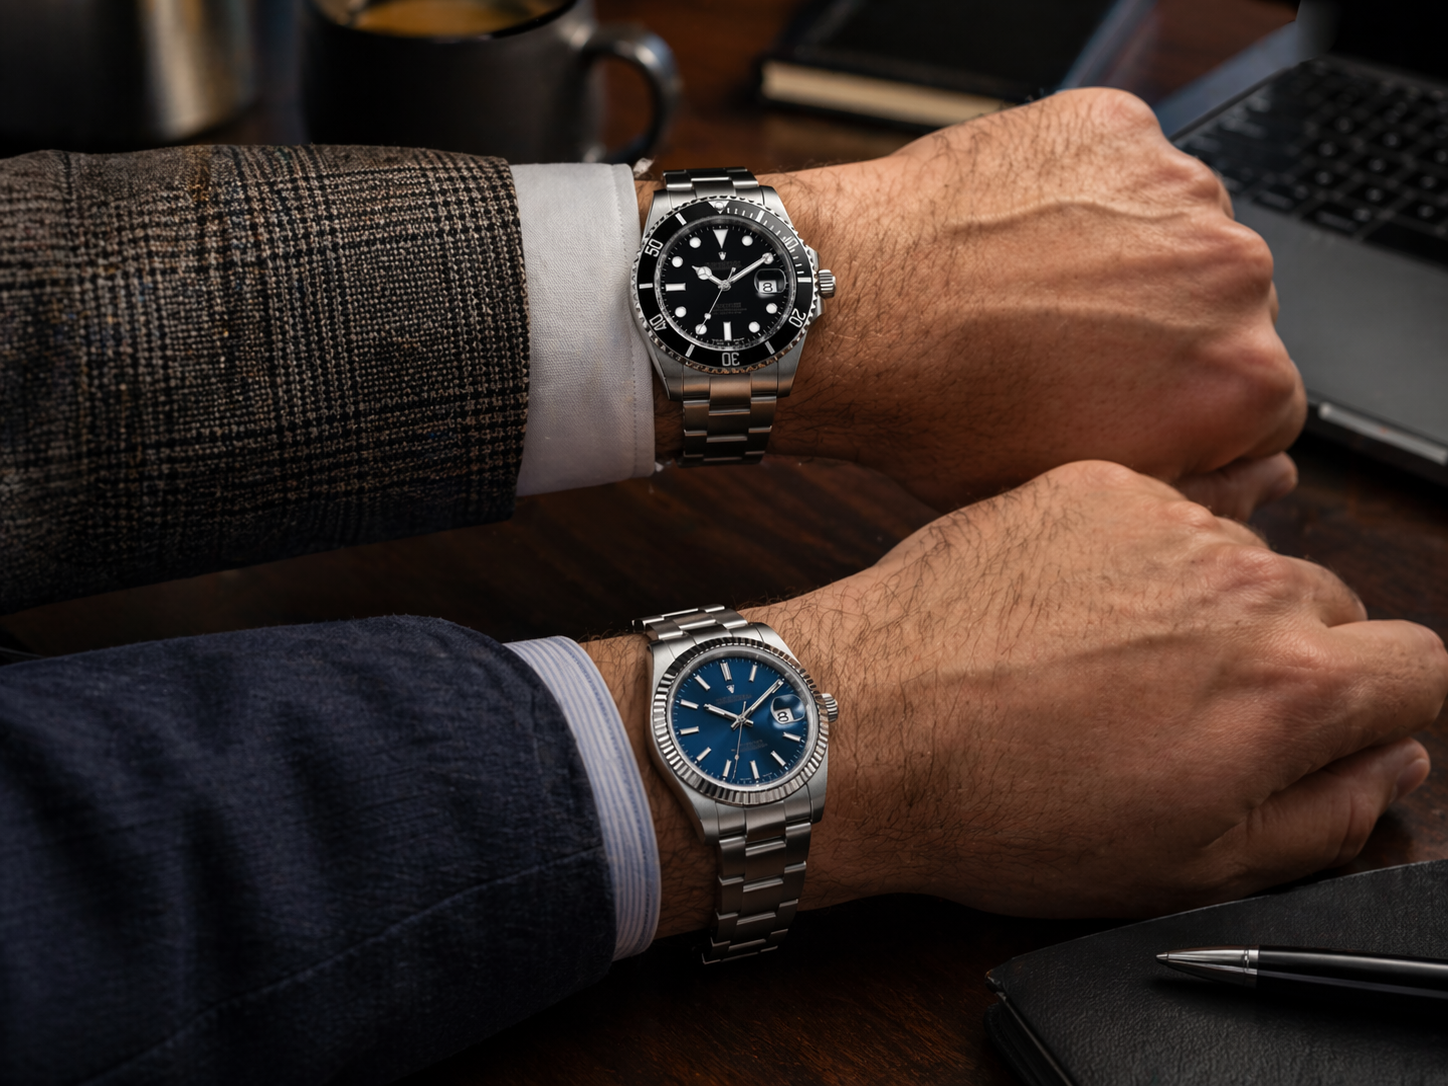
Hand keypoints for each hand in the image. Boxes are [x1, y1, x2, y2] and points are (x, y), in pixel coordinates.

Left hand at [587, 462, 1446, 933]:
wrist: (868, 724)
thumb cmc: (1005, 803)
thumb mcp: (1186, 862)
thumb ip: (1322, 813)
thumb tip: (1387, 768)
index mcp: (1289, 683)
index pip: (1417, 666)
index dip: (1379, 705)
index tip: (1330, 722)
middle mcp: (1242, 582)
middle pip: (1325, 605)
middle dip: (1283, 654)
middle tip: (1186, 703)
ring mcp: (1163, 520)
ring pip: (1236, 554)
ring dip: (1201, 598)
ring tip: (1107, 654)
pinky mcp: (1087, 482)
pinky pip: (1154, 511)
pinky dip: (1131, 551)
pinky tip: (1063, 605)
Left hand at [645, 89, 1304, 510]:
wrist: (847, 309)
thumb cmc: (939, 413)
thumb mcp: (1069, 491)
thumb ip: (1187, 485)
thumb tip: (1257, 474)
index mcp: (1239, 381)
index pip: (1265, 402)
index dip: (1190, 410)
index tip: (1132, 403)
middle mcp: (1233, 274)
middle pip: (1226, 310)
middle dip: (1164, 333)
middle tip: (1068, 348)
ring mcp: (1175, 188)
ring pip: (1177, 234)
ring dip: (1126, 259)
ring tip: (1032, 291)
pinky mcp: (1115, 128)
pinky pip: (1122, 171)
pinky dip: (1083, 197)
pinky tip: (1018, 238)